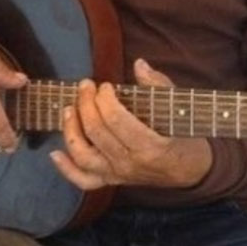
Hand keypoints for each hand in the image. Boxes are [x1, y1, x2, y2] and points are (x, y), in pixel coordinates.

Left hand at [49, 58, 211, 190]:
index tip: (104, 86)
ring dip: (71, 130)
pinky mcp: (111, 181)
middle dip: (86, 104)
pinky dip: (66, 169)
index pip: (116, 119)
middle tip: (85, 86)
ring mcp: (118, 174)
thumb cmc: (185, 137)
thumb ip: (158, 85)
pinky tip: (54, 153)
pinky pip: (83, 180)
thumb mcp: (179, 108)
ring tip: (69, 109)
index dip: (104, 99)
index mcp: (149, 146)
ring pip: (83, 155)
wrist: (192, 172)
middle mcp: (129, 163)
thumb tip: (139, 65)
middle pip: (96, 132)